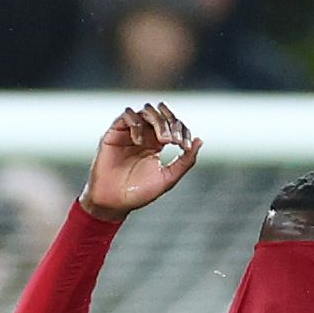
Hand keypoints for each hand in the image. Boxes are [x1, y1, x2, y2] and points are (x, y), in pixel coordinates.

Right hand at [81, 103, 200, 219]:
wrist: (114, 201)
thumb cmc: (139, 192)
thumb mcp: (168, 178)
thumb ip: (185, 161)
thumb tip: (200, 141)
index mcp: (157, 144)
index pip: (175, 125)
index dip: (183, 131)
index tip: (184, 146)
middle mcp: (144, 134)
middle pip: (162, 114)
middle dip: (171, 124)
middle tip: (173, 142)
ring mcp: (129, 132)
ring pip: (146, 111)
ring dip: (158, 121)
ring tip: (162, 141)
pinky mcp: (114, 132)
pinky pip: (127, 115)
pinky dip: (137, 124)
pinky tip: (139, 142)